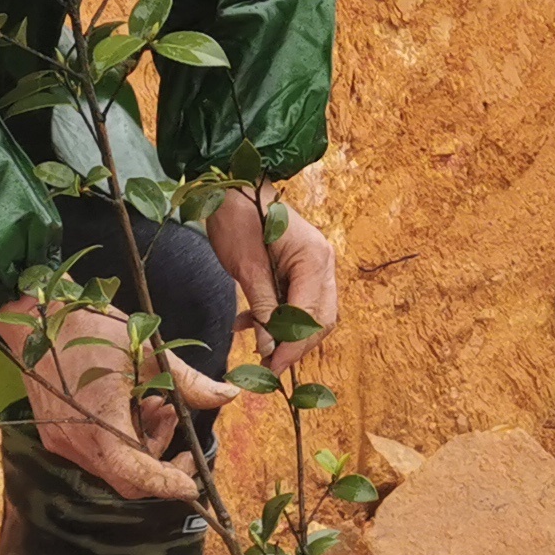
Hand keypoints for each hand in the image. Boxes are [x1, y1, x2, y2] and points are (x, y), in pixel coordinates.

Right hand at [0, 290, 231, 503]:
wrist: (35, 318)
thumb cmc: (92, 328)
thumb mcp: (147, 351)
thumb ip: (188, 381)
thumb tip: (228, 395)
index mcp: (98, 422)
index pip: (135, 474)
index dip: (166, 484)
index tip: (191, 485)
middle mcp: (76, 442)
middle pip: (127, 479)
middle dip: (161, 464)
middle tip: (182, 433)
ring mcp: (63, 441)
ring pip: (114, 466)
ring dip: (143, 444)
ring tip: (157, 404)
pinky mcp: (57, 434)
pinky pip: (97, 452)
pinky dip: (122, 438)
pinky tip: (134, 405)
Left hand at [210, 191, 340, 372]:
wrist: (231, 187)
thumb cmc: (238, 219)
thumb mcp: (247, 267)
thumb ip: (263, 307)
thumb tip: (270, 346)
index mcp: (315, 259)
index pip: (311, 315)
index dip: (293, 345)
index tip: (273, 368)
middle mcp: (322, 263)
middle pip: (320, 317)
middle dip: (296, 345)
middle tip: (270, 367)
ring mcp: (314, 264)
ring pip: (311, 312)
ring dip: (287, 333)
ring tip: (260, 350)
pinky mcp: (300, 266)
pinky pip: (297, 300)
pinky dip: (277, 317)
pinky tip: (249, 325)